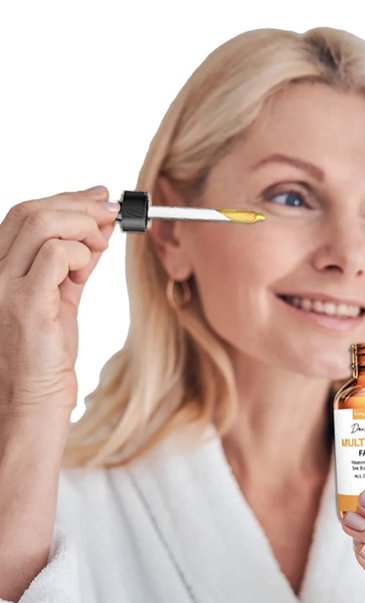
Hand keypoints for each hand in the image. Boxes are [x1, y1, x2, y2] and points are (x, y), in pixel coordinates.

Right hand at [0, 185, 117, 416]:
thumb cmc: (46, 356)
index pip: (25, 214)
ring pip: (40, 224)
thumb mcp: (61, 300)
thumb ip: (74, 266)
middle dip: (79, 205)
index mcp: (0, 267)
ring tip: (103, 243)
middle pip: (30, 211)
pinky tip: (89, 265)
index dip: (66, 199)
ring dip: (82, 225)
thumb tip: (97, 232)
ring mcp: (3, 286)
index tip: (99, 198)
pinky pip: (51, 255)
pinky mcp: (24, 303)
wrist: (30, 400)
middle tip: (111, 214)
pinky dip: (78, 252)